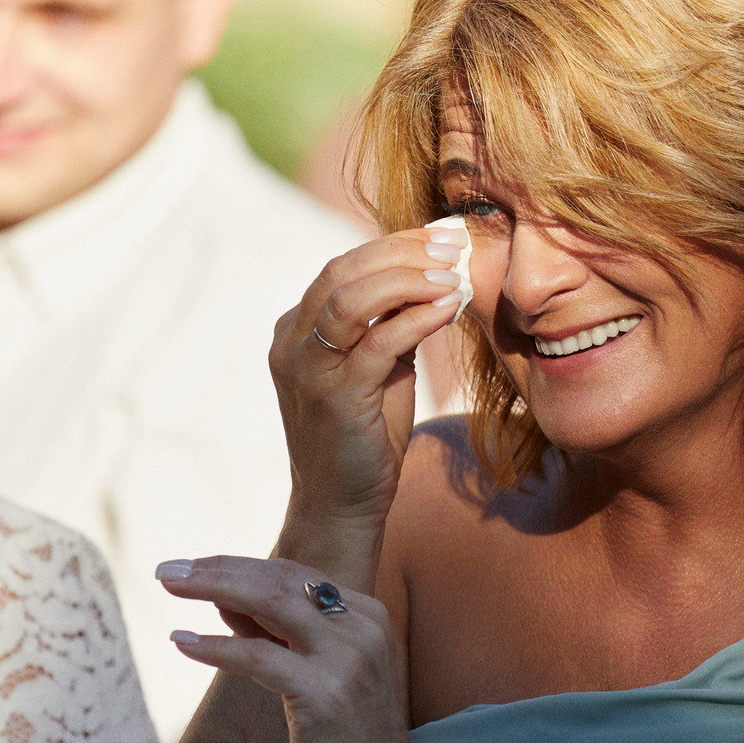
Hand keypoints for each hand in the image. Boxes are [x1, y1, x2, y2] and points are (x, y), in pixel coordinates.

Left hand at [157, 556, 429, 742]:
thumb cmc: (344, 740)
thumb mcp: (312, 674)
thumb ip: (274, 634)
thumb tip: (223, 598)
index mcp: (365, 616)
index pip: (292, 572)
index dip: (237, 565)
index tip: (193, 566)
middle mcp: (360, 628)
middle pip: (279, 578)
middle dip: (217, 568)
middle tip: (167, 568)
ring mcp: (346, 659)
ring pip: (270, 601)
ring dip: (211, 587)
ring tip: (167, 584)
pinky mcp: (325, 693)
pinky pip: (258, 657)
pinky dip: (215, 646)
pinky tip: (181, 641)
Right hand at [271, 226, 471, 532]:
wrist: (342, 505)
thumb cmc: (365, 436)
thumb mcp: (378, 368)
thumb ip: (391, 324)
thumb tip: (434, 279)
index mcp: (296, 330)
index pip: (342, 267)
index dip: (394, 245)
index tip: (440, 237)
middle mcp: (291, 343)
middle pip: (342, 271)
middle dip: (402, 252)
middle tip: (452, 247)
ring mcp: (307, 370)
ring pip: (351, 299)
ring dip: (407, 280)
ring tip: (452, 275)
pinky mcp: (334, 398)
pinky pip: (377, 343)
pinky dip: (416, 319)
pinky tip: (448, 308)